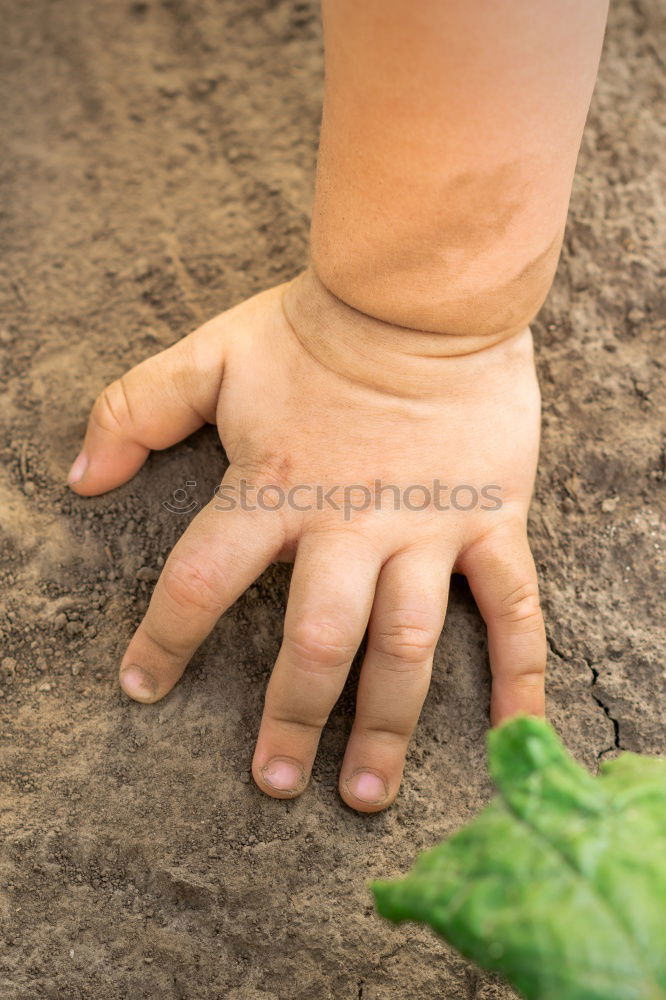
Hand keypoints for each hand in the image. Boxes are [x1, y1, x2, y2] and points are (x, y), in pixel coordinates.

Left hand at [68, 269, 545, 811]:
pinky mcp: (489, 520)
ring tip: (364, 794)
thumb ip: (135, 409)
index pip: (202, 582)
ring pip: (405, 645)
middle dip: (290, 717)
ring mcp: (425, 529)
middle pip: (315, 641)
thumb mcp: (212, 355)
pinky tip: (515, 733)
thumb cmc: (317, 327)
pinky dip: (520, 673)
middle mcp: (349, 527)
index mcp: (274, 491)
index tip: (141, 687)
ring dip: (385, 725)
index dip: (164, 640)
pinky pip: (514, 607)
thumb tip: (80, 477)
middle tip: (271, 783)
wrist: (422, 295)